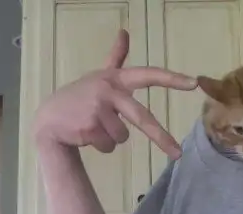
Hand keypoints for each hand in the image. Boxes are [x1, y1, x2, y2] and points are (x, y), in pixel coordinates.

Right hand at [32, 29, 196, 159]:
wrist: (49, 119)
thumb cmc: (78, 98)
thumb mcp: (98, 77)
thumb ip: (115, 58)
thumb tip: (124, 31)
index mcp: (115, 79)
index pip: (147, 75)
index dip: (171, 79)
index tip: (193, 84)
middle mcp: (108, 91)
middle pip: (142, 117)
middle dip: (161, 138)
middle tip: (178, 154)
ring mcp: (98, 109)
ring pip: (122, 137)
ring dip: (111, 139)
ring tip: (94, 127)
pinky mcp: (90, 127)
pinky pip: (108, 146)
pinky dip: (100, 146)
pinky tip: (86, 135)